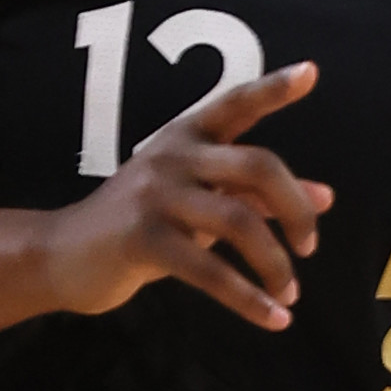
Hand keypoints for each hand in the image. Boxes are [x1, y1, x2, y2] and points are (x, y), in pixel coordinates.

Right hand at [38, 62, 335, 330]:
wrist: (65, 255)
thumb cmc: (143, 224)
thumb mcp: (199, 200)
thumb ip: (257, 194)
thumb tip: (325, 198)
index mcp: (187, 136)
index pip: (236, 103)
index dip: (273, 88)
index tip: (311, 72)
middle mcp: (173, 154)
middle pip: (257, 165)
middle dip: (296, 209)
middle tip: (309, 248)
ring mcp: (155, 194)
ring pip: (239, 221)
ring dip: (275, 263)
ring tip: (291, 293)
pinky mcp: (143, 238)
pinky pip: (209, 271)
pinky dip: (248, 299)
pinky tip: (273, 318)